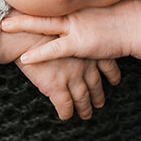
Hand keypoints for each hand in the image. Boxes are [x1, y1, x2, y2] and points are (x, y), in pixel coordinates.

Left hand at [0, 4, 130, 64]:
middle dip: (19, 8)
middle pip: (41, 8)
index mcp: (75, 5)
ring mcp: (75, 27)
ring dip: (22, 25)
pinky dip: (39, 54)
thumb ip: (82, 10)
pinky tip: (25, 59)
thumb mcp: (98, 9)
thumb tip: (73, 13)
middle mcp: (72, 12)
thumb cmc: (120, 19)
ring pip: (43, 25)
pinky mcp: (79, 44)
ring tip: (3, 26)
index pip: (48, 1)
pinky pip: (54, 49)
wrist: (135, 26)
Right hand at [0, 19, 120, 118]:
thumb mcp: (67, 26)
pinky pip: (65, 105)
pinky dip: (67, 113)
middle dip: (98, 95)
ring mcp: (71, 77)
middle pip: (96, 84)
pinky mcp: (56, 87)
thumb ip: (75, 37)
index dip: (113, 74)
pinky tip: (66, 116)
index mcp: (88, 49)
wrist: (25, 31)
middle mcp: (84, 65)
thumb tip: (77, 39)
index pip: (108, 64)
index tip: (115, 81)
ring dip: (85, 108)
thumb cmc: (43, 24)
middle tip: (100, 103)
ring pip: (83, 98)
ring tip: (86, 114)